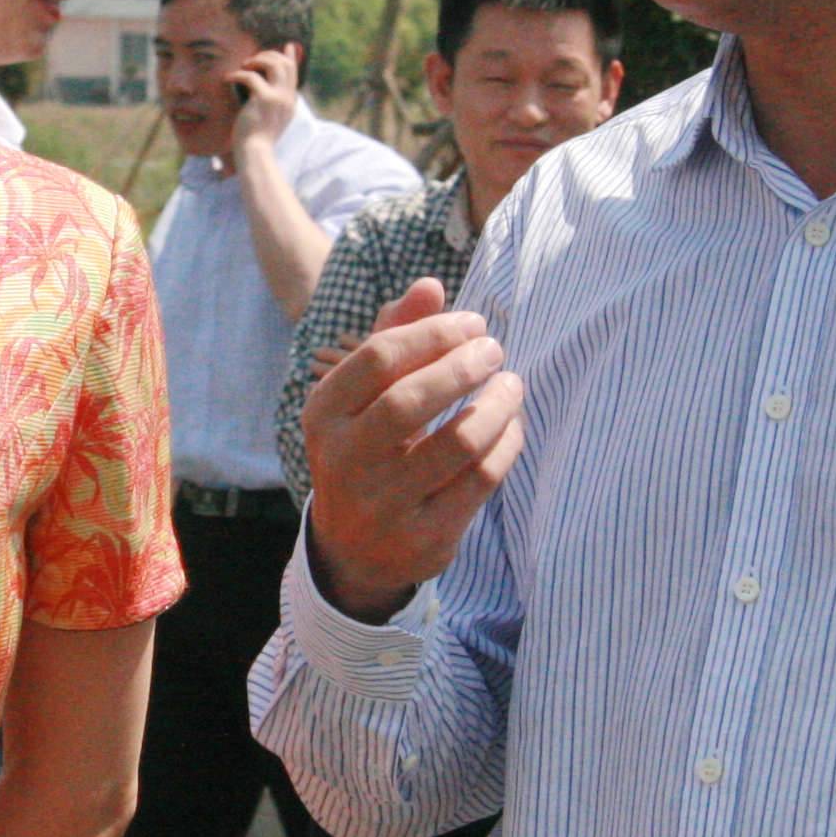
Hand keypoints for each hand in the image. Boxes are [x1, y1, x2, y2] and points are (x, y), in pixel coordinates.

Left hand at [217, 46, 301, 176]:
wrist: (255, 153)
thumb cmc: (256, 139)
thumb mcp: (269, 118)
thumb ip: (271, 102)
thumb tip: (260, 88)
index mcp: (290, 102)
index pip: (294, 73)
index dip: (289, 57)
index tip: (287, 45)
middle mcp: (288, 98)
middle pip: (285, 64)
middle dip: (269, 55)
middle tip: (252, 60)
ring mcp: (278, 98)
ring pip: (274, 64)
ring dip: (257, 60)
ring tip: (244, 65)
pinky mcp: (264, 99)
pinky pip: (251, 76)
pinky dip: (238, 74)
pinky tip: (228, 78)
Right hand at [301, 279, 523, 623]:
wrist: (353, 550)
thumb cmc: (366, 449)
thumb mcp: (364, 397)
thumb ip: (395, 336)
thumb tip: (431, 286)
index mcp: (323, 415)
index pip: (378, 358)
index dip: (433, 332)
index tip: (472, 323)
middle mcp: (344, 462)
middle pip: (411, 401)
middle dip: (464, 365)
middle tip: (495, 349)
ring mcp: (383, 506)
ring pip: (459, 444)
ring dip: (498, 405)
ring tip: (511, 384)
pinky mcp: (424, 538)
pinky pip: (481, 481)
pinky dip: (507, 443)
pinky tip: (511, 424)